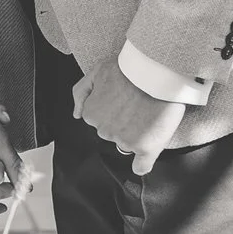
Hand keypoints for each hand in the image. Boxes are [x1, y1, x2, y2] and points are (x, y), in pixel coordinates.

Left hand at [74, 58, 186, 176]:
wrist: (156, 70)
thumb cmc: (129, 69)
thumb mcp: (97, 71)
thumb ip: (81, 93)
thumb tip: (76, 115)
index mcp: (91, 114)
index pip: (100, 120)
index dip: (115, 109)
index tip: (125, 100)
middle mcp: (105, 130)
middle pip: (114, 132)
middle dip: (124, 121)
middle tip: (138, 104)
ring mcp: (124, 140)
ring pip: (128, 143)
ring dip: (136, 134)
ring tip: (149, 112)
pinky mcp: (144, 147)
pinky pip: (140, 165)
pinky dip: (142, 163)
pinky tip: (144, 157)